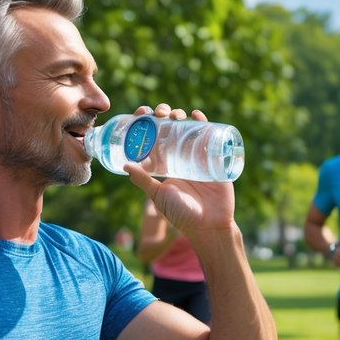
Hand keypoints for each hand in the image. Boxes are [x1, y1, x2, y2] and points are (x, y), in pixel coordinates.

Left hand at [122, 103, 234, 233]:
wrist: (209, 225)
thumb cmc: (181, 214)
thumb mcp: (158, 196)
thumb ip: (143, 181)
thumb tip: (124, 165)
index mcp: (166, 163)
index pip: (155, 137)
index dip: (148, 123)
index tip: (141, 114)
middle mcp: (181, 157)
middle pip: (171, 129)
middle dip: (164, 115)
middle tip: (159, 114)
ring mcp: (198, 156)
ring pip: (189, 128)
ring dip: (181, 116)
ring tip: (176, 115)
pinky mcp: (215, 159)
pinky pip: (211, 137)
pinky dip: (205, 123)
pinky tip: (197, 115)